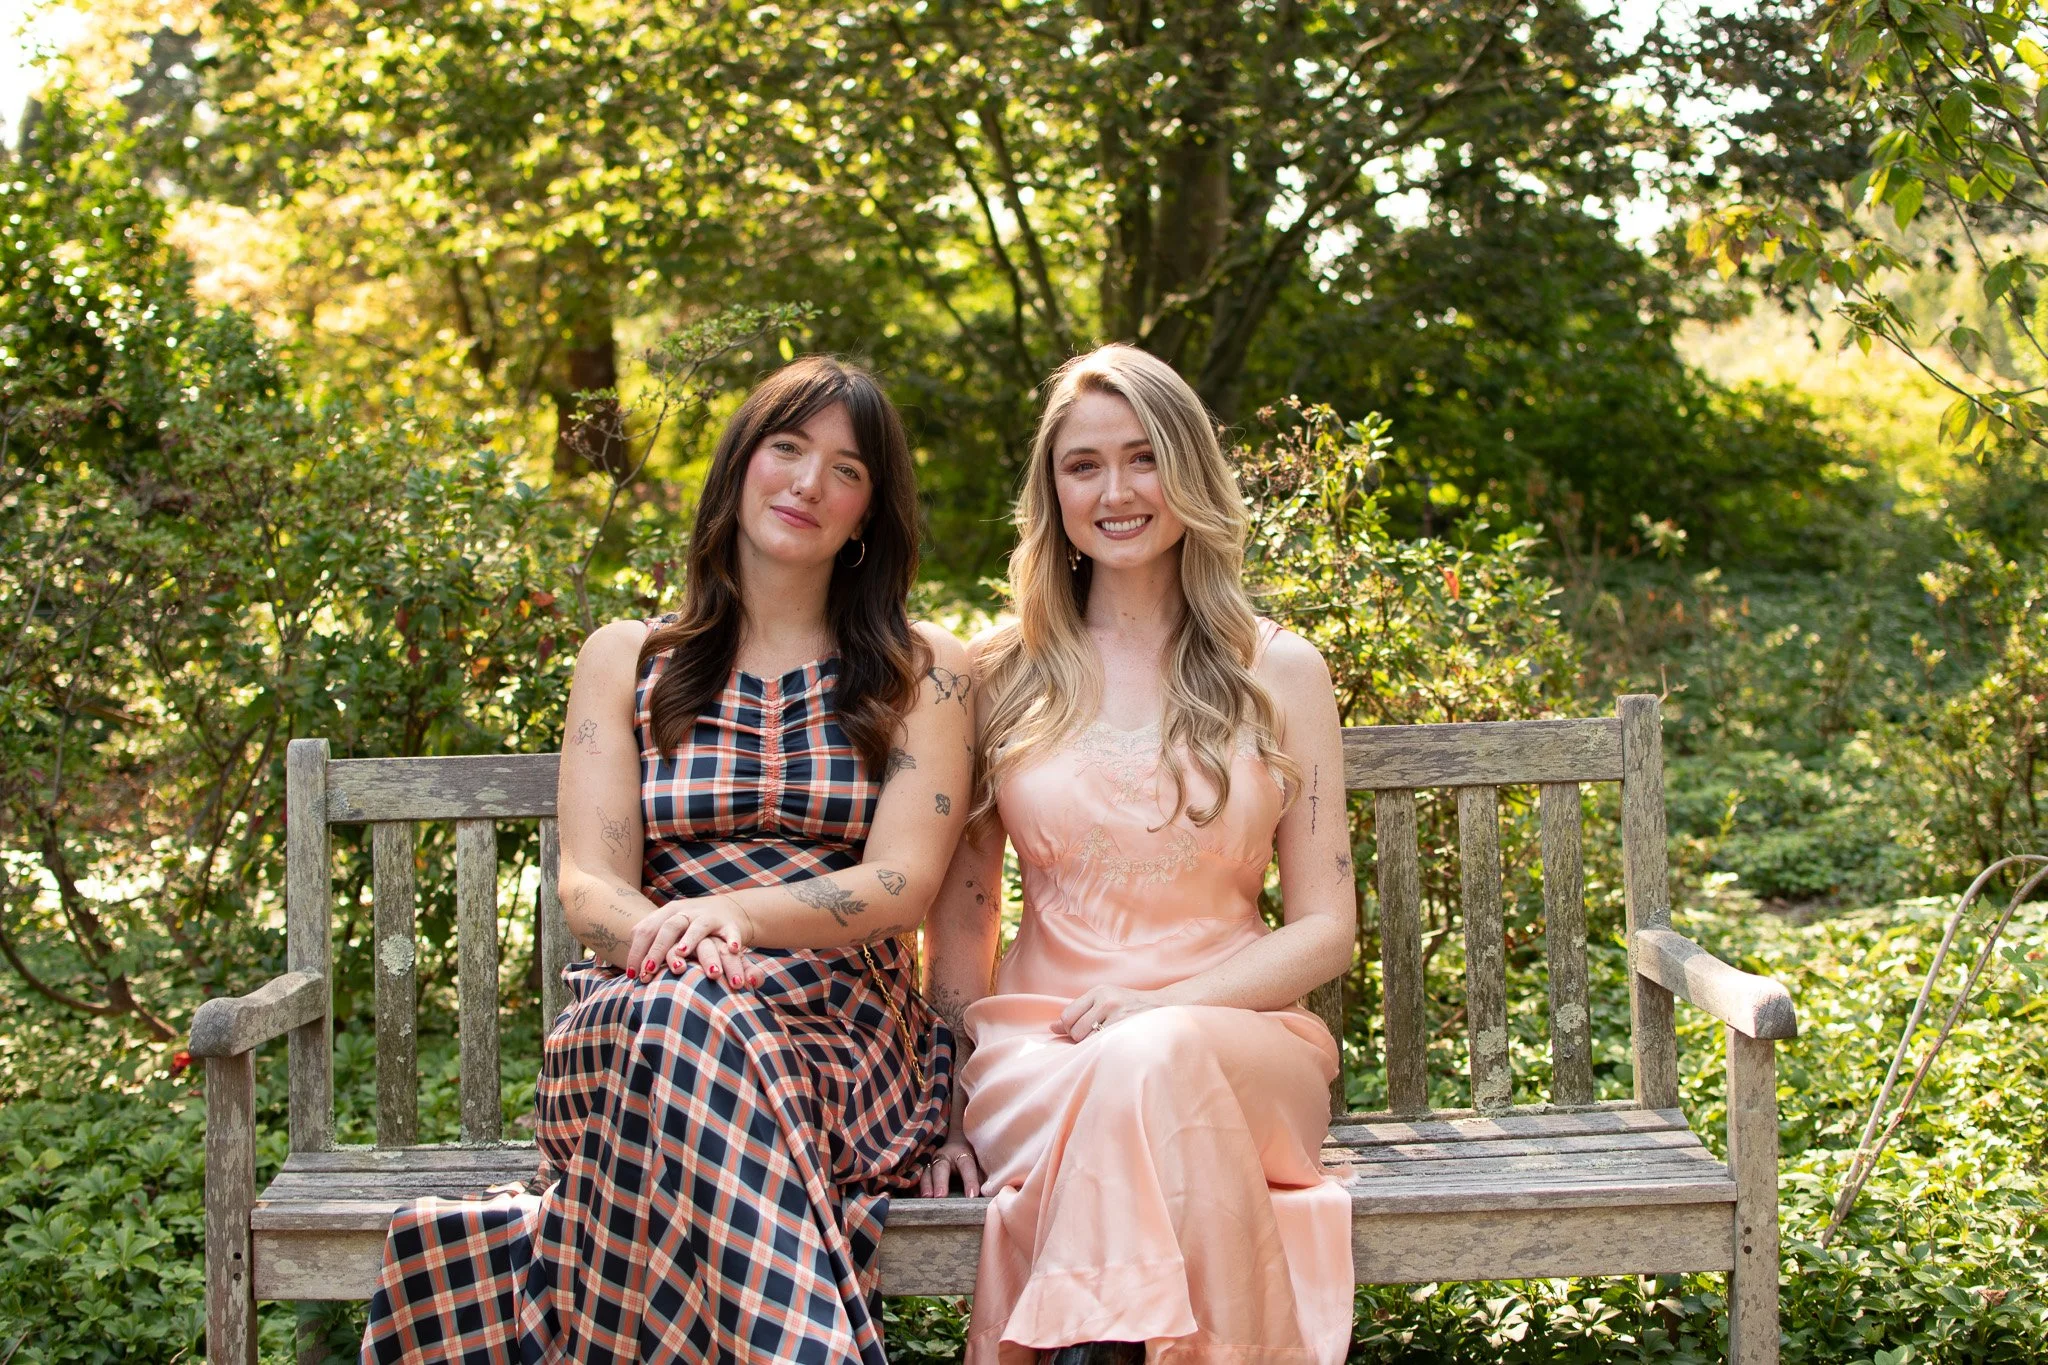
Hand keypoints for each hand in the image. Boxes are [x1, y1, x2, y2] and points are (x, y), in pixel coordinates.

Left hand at [626, 898, 762, 988]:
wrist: (726, 910)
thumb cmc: (688, 928)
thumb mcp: (666, 929)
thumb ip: (645, 943)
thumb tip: (611, 966)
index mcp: (666, 913)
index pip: (646, 929)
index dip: (636, 951)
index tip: (631, 975)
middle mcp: (686, 913)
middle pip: (668, 928)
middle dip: (658, 950)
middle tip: (649, 971)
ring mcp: (708, 917)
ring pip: (698, 927)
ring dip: (690, 941)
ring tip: (683, 954)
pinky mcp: (729, 924)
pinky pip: (730, 932)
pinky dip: (731, 940)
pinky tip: (732, 950)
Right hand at [915, 1136, 982, 1196]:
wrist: (956, 1141)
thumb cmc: (971, 1158)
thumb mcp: (979, 1163)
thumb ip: (983, 1177)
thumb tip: (990, 1194)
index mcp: (962, 1154)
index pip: (967, 1166)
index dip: (970, 1181)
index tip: (973, 1196)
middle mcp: (944, 1157)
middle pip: (941, 1168)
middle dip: (941, 1182)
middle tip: (941, 1196)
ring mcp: (932, 1163)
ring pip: (927, 1173)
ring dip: (926, 1186)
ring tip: (927, 1198)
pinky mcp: (923, 1170)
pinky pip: (918, 1178)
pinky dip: (916, 1188)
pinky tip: (917, 1198)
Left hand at [1057, 984, 1160, 1041]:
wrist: (1166, 1009)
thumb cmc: (1132, 1008)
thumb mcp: (1106, 1002)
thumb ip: (1080, 1012)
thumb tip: (1052, 1027)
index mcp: (1099, 991)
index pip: (1067, 1015)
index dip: (1070, 1028)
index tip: (1081, 1032)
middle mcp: (1107, 999)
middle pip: (1075, 1029)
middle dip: (1081, 1038)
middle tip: (1097, 1036)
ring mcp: (1117, 1014)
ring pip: (1087, 1039)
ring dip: (1093, 1045)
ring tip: (1107, 1039)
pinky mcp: (1127, 1028)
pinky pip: (1102, 1044)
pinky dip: (1104, 1048)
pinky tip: (1114, 1043)